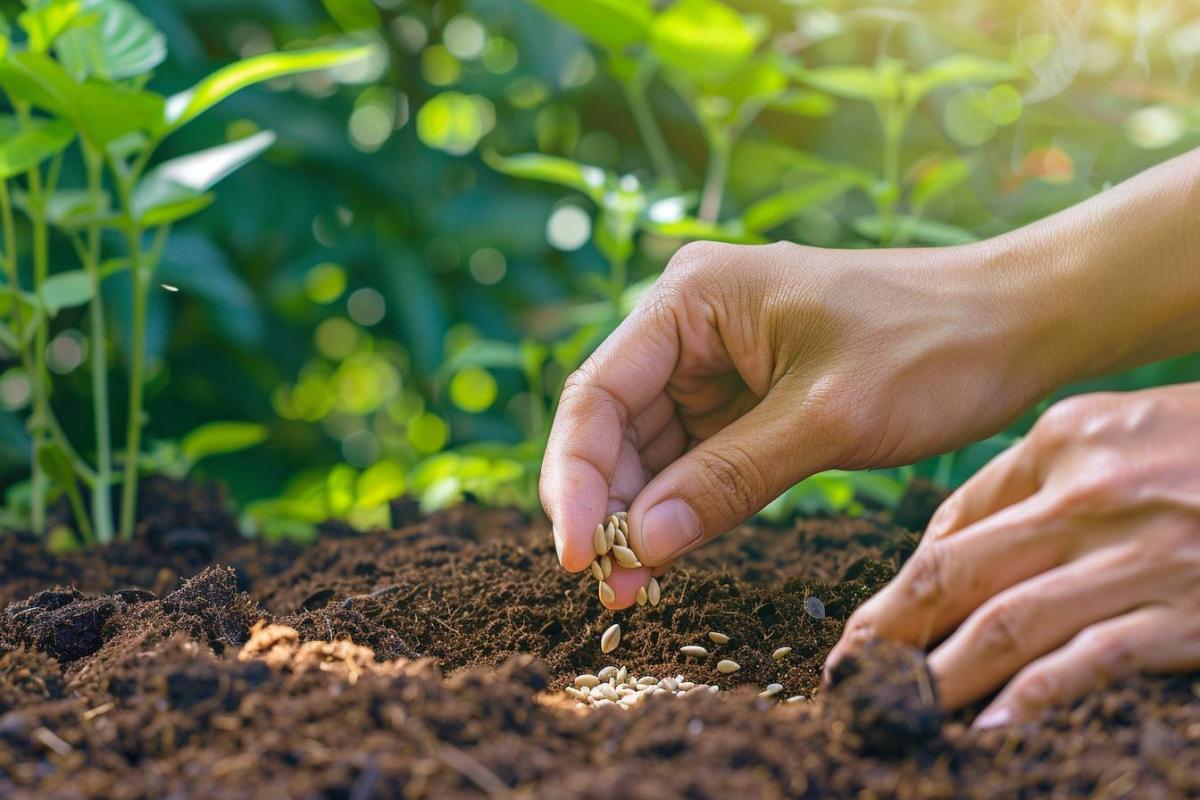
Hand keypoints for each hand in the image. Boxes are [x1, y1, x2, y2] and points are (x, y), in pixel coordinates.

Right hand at [540, 239, 1046, 606]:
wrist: (1016, 325)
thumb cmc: (930, 346)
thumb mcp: (826, 418)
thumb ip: (728, 479)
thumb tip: (641, 545)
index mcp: (692, 298)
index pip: (598, 393)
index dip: (575, 477)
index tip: (578, 554)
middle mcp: (690, 326)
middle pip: (613, 425)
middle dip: (607, 506)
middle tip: (610, 587)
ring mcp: (717, 364)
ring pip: (649, 450)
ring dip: (640, 517)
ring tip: (633, 589)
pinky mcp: (747, 400)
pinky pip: (694, 460)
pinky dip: (682, 509)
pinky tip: (669, 559)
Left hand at [826, 384, 1199, 727]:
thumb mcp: (1116, 429)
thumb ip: (1027, 476)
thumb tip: (943, 541)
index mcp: (1065, 441)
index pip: (953, 523)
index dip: (899, 584)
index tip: (864, 631)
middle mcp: (1090, 494)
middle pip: (958, 572)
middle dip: (891, 632)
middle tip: (850, 676)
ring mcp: (1140, 553)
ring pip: (1006, 623)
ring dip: (941, 675)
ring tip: (897, 710)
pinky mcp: (1189, 609)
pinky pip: (1089, 661)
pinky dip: (1030, 701)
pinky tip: (990, 731)